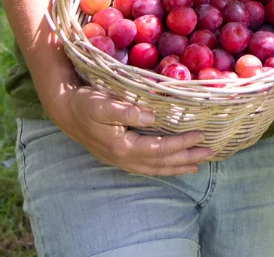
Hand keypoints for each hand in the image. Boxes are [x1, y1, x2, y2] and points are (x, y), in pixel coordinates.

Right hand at [45, 82, 211, 174]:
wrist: (64, 110)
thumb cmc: (84, 103)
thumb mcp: (102, 103)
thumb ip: (125, 111)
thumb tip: (150, 116)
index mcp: (122, 147)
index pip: (159, 148)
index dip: (181, 143)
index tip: (201, 135)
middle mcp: (123, 159)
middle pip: (160, 163)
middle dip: (186, 158)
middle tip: (209, 153)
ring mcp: (119, 160)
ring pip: (154, 168)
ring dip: (176, 167)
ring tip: (196, 165)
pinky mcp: (117, 157)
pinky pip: (146, 167)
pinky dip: (162, 167)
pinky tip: (170, 165)